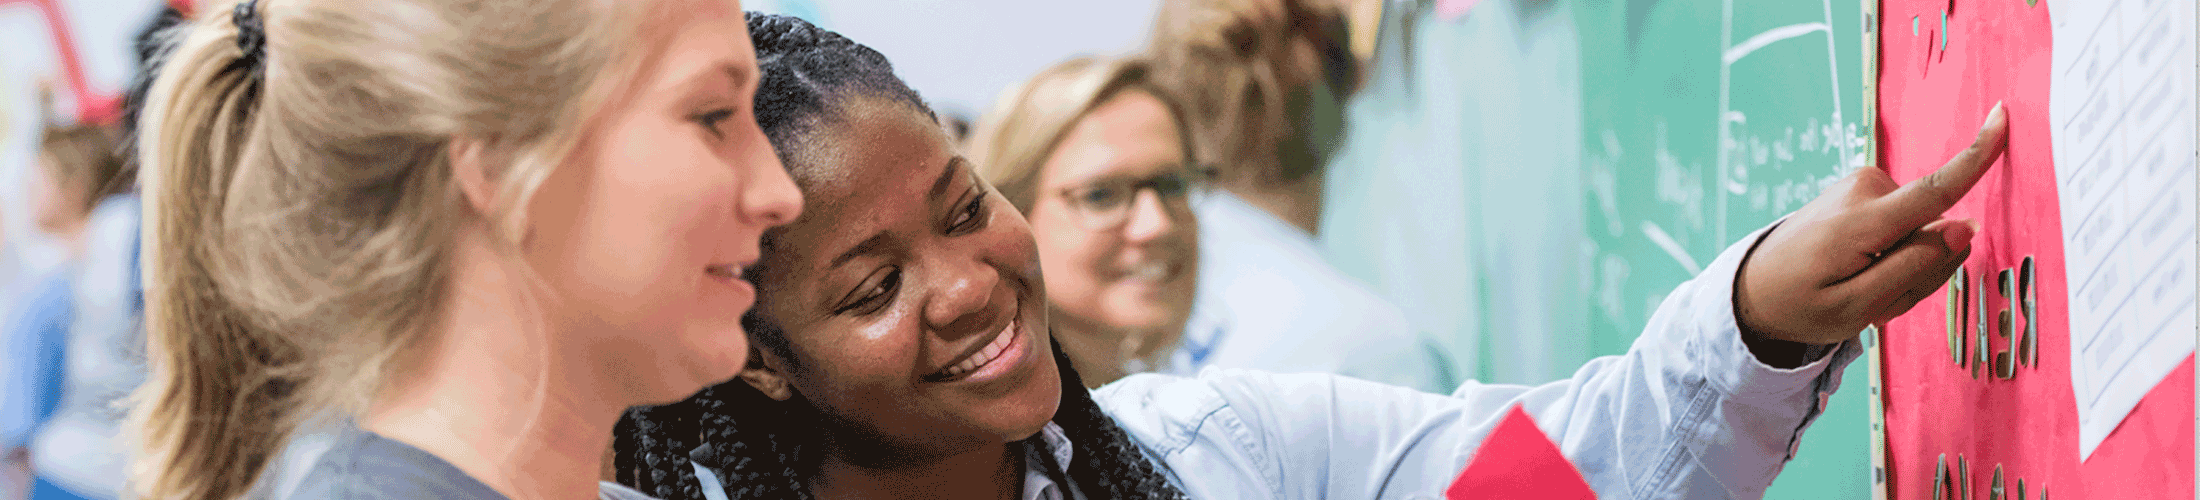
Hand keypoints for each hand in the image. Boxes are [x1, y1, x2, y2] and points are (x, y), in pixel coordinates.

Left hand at [1736, 102, 2008, 345]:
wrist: (1753, 289)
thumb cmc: (1800, 304)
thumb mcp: (1859, 307)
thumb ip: (1916, 268)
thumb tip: (1964, 228)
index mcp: (1864, 222)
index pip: (1934, 189)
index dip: (1976, 157)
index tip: (2002, 117)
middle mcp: (1865, 192)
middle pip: (1934, 230)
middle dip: (1919, 270)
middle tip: (1873, 298)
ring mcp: (1861, 186)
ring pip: (1918, 230)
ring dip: (1900, 265)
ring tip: (1855, 285)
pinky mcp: (1862, 189)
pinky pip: (1900, 224)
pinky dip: (1887, 253)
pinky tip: (1852, 270)